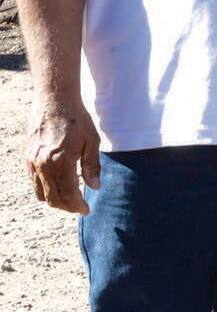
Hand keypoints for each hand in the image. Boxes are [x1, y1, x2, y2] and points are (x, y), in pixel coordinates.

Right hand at [26, 95, 100, 214]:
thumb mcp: (91, 141)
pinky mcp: (27, 158)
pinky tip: (56, 185)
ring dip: (55, 200)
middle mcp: (44, 166)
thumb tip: (94, 187)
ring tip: (69, 198)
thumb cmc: (77, 119)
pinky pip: (34, 182)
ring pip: (41, 194)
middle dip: (67, 207)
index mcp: (62, 162)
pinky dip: (44, 189)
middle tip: (79, 206)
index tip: (86, 210)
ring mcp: (33, 163)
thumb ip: (92, 165)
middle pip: (54, 198)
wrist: (54, 101)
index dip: (78, 205)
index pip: (69, 194)